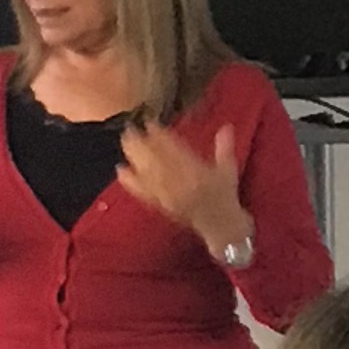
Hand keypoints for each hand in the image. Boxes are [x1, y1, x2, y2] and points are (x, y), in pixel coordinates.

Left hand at [120, 121, 248, 258]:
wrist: (219, 225)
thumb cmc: (224, 194)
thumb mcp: (228, 169)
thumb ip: (224, 147)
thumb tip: (226, 126)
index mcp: (197, 172)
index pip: (174, 149)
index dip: (160, 135)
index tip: (151, 123)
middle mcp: (180, 182)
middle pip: (156, 159)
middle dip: (141, 143)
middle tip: (131, 128)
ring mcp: (167, 194)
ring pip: (147, 173)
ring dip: (134, 156)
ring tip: (125, 141)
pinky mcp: (159, 205)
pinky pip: (142, 192)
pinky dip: (130, 181)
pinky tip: (120, 169)